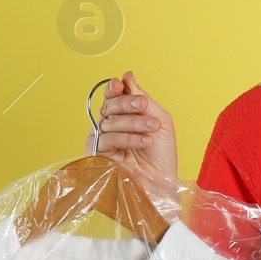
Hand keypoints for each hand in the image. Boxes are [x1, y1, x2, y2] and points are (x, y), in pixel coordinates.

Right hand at [88, 70, 177, 185]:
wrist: (162, 183)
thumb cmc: (162, 154)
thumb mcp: (160, 120)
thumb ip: (143, 99)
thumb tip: (127, 76)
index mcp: (124, 116)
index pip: (112, 98)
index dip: (113, 89)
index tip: (120, 84)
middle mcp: (111, 127)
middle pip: (108, 106)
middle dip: (126, 103)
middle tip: (142, 105)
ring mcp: (103, 141)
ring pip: (109, 121)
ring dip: (134, 123)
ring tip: (153, 128)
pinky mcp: (97, 156)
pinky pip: (108, 139)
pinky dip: (128, 137)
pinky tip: (145, 140)